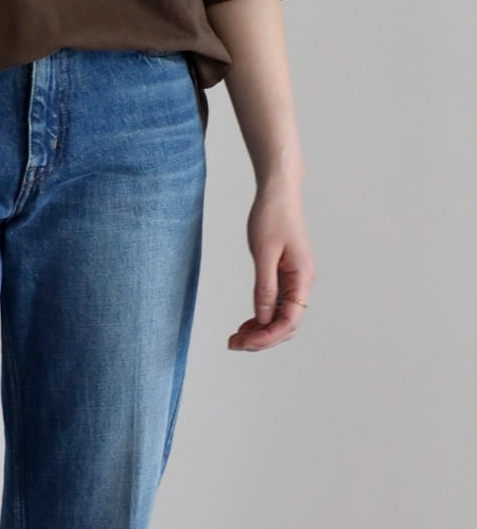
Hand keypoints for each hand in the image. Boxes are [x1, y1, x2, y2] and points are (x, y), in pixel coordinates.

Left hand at [227, 178, 314, 350]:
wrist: (278, 192)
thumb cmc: (271, 216)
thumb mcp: (264, 253)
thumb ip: (264, 288)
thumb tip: (262, 319)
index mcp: (302, 278)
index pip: (288, 321)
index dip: (267, 337)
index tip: (244, 343)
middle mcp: (302, 283)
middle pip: (286, 324)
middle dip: (262, 338)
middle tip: (234, 343)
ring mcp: (295, 279)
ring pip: (281, 316)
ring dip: (261, 329)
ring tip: (237, 337)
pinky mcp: (286, 274)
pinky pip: (277, 303)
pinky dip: (262, 315)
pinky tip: (247, 322)